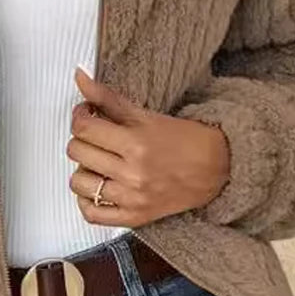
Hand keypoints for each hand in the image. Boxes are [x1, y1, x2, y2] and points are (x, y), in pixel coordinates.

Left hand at [67, 66, 230, 226]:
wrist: (216, 167)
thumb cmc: (183, 140)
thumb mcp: (145, 114)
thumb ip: (107, 97)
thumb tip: (80, 78)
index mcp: (136, 143)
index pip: (84, 128)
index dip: (79, 116)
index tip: (86, 114)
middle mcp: (132, 174)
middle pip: (78, 152)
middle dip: (82, 139)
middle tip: (94, 135)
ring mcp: (132, 198)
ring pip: (78, 183)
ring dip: (83, 168)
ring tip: (97, 161)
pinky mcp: (134, 217)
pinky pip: (91, 214)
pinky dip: (86, 200)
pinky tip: (95, 187)